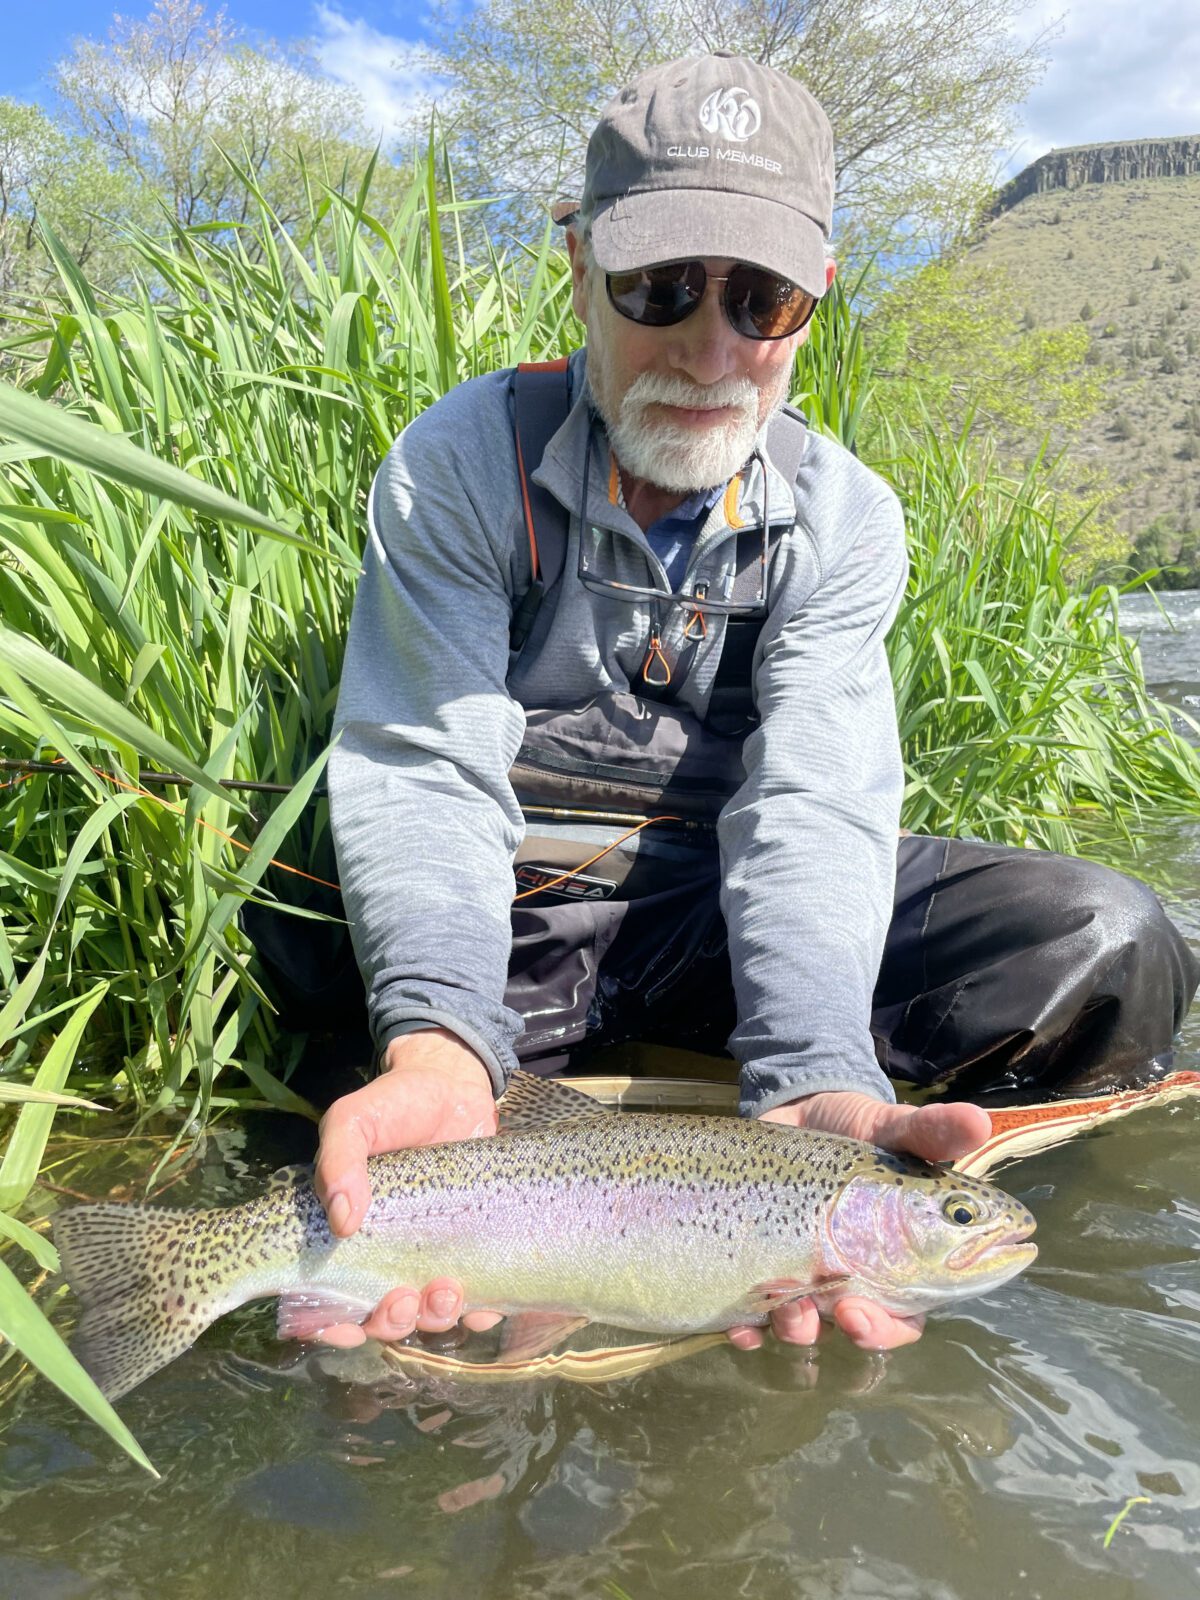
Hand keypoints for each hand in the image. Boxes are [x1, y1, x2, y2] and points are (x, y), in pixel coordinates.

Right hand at [309, 1028, 502, 1346]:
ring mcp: (434, 1253)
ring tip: (446, 1292)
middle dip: (390, 1322)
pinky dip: (481, 1312)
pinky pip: (480, 1299)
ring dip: (433, 1318)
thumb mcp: (354, 1121)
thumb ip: (338, 1160)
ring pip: (429, 1315)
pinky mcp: (476, 1246)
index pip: (329, 1300)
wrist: (455, 1084)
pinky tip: (484, 1304)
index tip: (347, 1324)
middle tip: (403, 1299)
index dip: (333, 1326)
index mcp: (348, 1235)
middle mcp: (389, 1254)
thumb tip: (342, 1219)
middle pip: (382, 1318)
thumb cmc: (394, 1103)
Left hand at [727, 1090, 991, 1354]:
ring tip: (789, 1311)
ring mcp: (809, 1274)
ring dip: (800, 1330)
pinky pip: (755, 1316)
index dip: (892, 1327)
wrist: (798, 1106)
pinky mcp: (766, 1265)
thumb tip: (980, 1122)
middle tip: (843, 1315)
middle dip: (855, 1331)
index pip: (909, 1311)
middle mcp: (858, 1275)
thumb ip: (932, 1133)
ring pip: (810, 1326)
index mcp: (902, 1256)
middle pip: (865, 1325)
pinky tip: (741, 1329)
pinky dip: (747, 1330)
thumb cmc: (859, 1126)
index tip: (867, 1314)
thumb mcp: (894, 1127)